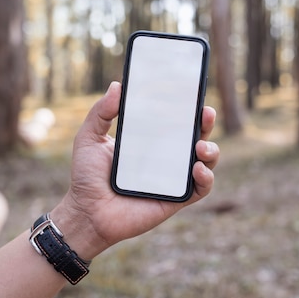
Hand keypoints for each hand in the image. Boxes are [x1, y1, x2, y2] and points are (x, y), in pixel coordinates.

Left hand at [51, 81, 219, 259]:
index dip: (188, 107)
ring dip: (211, 151)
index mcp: (150, 140)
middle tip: (206, 114)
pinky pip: (201, 189)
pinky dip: (206, 178)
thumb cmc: (87, 176)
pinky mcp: (178, 199)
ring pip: (206, 161)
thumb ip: (100, 112)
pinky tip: (198, 170)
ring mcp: (175, 178)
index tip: (193, 93)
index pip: (175, 119)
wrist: (87, 212)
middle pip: (197, 136)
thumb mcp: (90, 138)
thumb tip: (117, 85)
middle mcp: (167, 157)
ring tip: (200, 147)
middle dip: (207, 123)